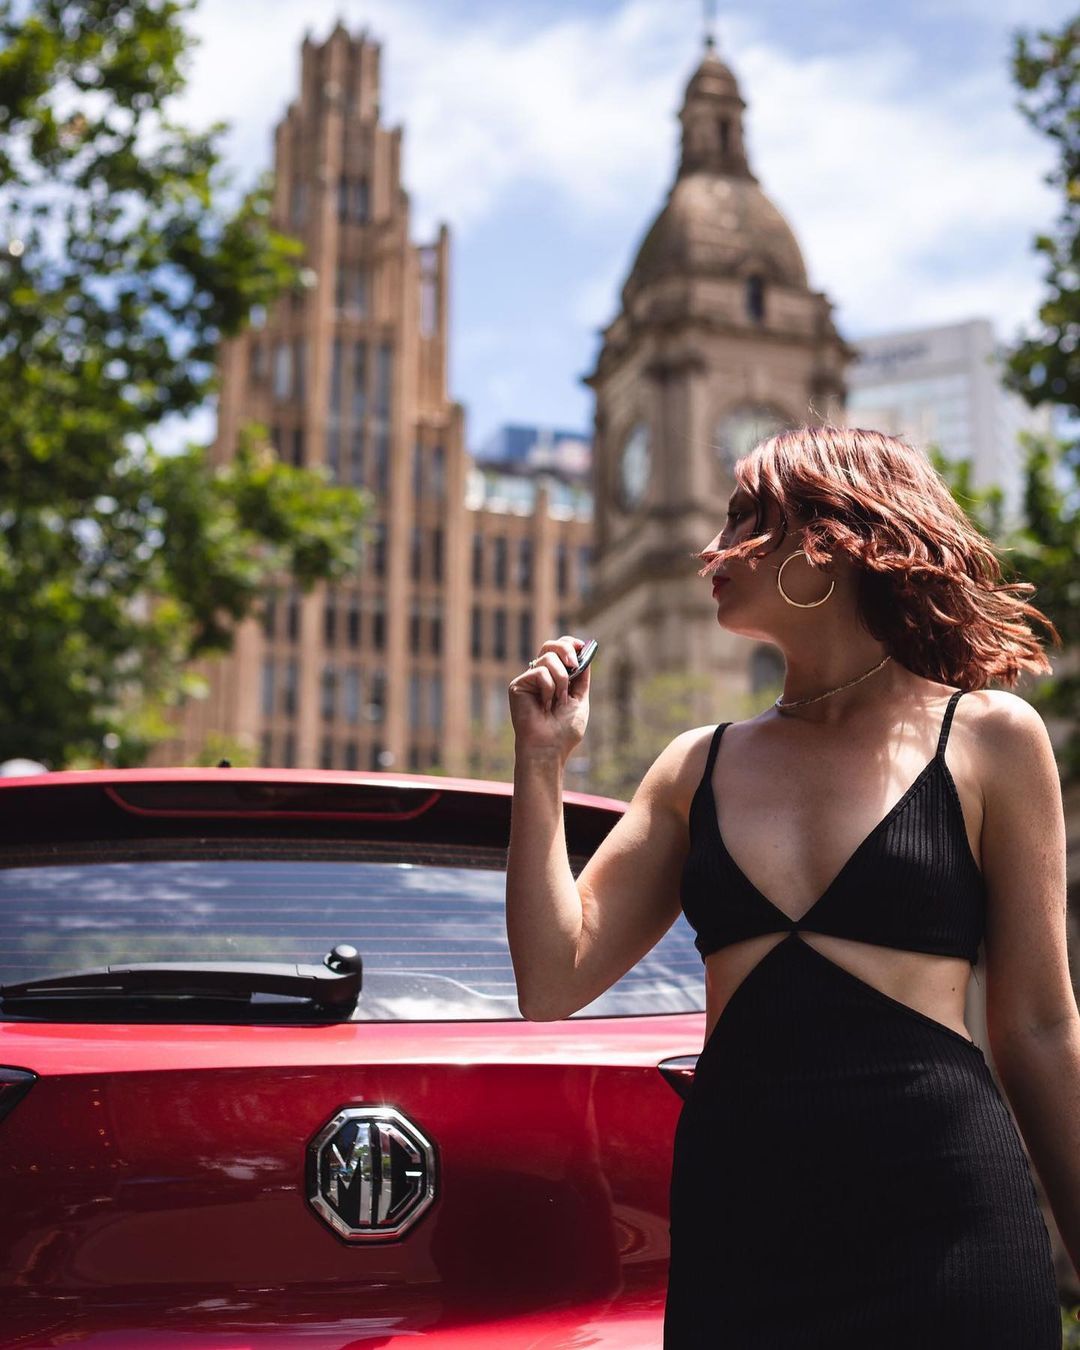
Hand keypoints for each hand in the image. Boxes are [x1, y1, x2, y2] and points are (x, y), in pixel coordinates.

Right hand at [508, 635, 590, 758]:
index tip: (581, 646)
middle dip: (566, 649)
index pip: (559, 650)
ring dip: (561, 680)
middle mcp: (540, 676)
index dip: (569, 644)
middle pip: (550, 645)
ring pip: (548, 658)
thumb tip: (585, 653)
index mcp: (555, 679)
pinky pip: (540, 672)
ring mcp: (528, 680)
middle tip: (574, 664)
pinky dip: (549, 689)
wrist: (549, 747)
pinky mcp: (518, 685)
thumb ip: (581, 677)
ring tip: (559, 701)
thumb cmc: (564, 731)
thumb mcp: (580, 699)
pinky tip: (544, 706)